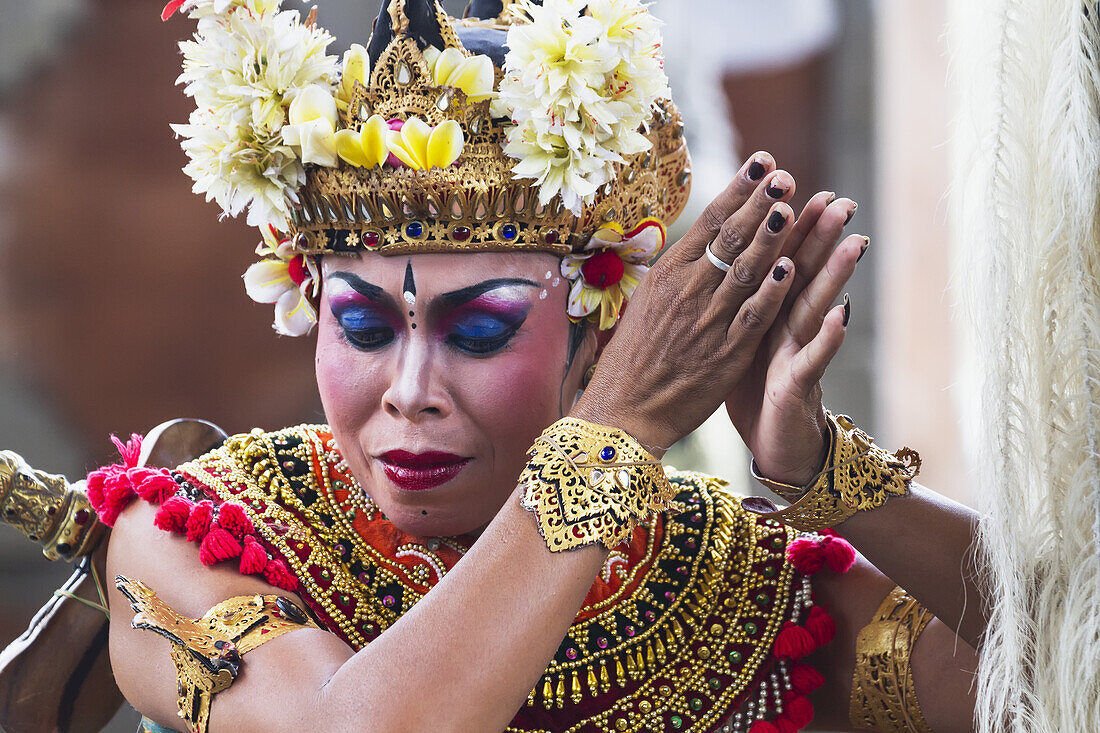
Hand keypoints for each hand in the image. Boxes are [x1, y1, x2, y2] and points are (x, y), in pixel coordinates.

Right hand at [571, 156, 804, 454]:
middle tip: (784, 175)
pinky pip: (752, 317)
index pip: (711, 221)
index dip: (740, 189)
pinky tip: (789, 269)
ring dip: (770, 239)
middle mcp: (688, 291)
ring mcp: (707, 321)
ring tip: (790, 208)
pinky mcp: (725, 354)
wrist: (623, 410)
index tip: (762, 162)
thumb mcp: (648, 302)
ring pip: (744, 271)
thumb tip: (702, 239)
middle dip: (759, 204)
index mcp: (669, 274)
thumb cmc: (633, 357)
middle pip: (731, 238)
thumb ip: (679, 272)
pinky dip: (770, 294)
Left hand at [721, 153, 865, 484]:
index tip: (792, 185)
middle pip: (803, 276)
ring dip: (835, 276)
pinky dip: (828, 339)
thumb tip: (720, 265)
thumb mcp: (738, 342)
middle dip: (820, 238)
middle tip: (840, 200)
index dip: (786, 227)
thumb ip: (737, 304)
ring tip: (855, 242)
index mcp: (765, 313)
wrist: (773, 449)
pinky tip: (843, 314)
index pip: (777, 261)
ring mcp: (796, 356)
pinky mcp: (798, 388)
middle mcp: (787, 329)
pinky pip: (813, 361)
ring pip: (817, 309)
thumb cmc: (755, 394)